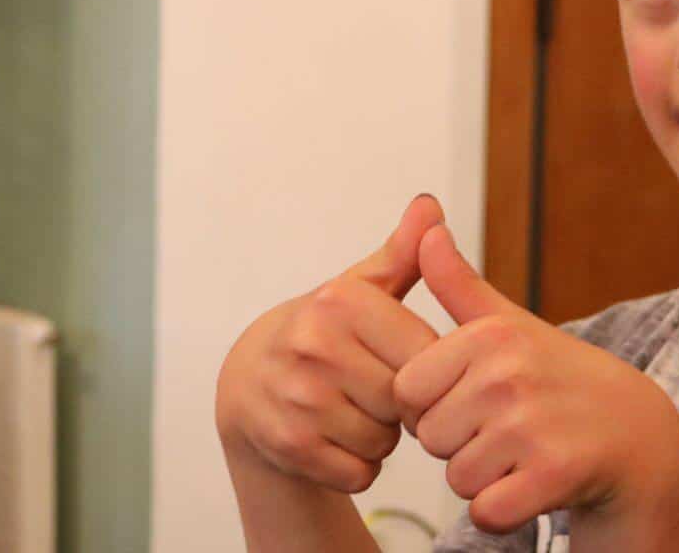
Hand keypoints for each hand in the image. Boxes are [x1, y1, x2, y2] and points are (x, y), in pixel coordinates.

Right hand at [216, 195, 445, 493]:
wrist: (248, 384)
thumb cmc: (323, 334)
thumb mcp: (360, 289)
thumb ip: (403, 254)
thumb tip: (430, 206)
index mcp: (340, 302)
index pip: (426, 354)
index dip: (426, 370)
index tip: (404, 364)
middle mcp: (314, 345)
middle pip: (406, 402)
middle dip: (401, 406)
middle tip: (375, 390)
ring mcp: (298, 397)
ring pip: (385, 442)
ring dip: (379, 438)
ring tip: (354, 412)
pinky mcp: (289, 445)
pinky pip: (360, 473)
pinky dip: (356, 466)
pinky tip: (336, 440)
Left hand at [396, 224, 678, 536]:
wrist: (639, 437)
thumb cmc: (560, 380)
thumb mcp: (510, 324)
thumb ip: (458, 283)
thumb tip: (424, 223)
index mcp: (489, 337)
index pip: (407, 391)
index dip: (434, 405)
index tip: (475, 398)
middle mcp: (508, 375)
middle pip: (430, 438)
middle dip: (459, 445)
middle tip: (507, 429)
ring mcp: (532, 425)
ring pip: (457, 479)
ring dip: (485, 479)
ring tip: (524, 454)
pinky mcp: (554, 475)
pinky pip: (486, 513)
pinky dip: (504, 511)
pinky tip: (534, 485)